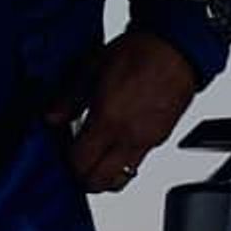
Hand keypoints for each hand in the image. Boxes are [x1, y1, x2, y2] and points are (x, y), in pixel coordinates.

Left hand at [44, 30, 200, 192]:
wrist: (177, 48)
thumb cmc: (139, 52)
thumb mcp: (92, 68)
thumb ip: (69, 99)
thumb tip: (52, 117)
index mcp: (108, 121)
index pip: (80, 164)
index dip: (67, 162)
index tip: (63, 149)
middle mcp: (128, 138)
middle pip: (100, 183)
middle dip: (83, 177)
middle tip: (76, 161)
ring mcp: (147, 141)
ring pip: (121, 178)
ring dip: (105, 174)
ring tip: (96, 156)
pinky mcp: (161, 138)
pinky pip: (138, 161)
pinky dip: (123, 160)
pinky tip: (116, 139)